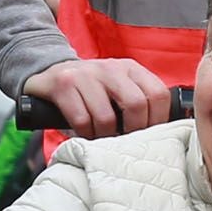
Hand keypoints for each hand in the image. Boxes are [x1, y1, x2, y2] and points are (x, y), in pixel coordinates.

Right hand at [23, 57, 171, 137]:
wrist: (51, 73)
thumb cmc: (92, 90)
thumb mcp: (118, 87)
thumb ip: (139, 102)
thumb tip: (160, 134)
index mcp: (130, 68)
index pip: (158, 94)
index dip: (157, 121)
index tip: (149, 136)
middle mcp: (111, 68)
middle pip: (136, 105)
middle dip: (132, 131)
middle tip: (125, 143)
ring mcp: (86, 74)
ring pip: (107, 117)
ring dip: (105, 136)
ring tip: (101, 138)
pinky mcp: (64, 84)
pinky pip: (82, 120)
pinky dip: (86, 134)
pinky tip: (85, 133)